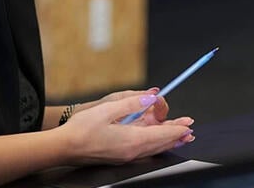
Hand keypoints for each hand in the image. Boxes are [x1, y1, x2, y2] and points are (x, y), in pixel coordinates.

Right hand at [61, 94, 193, 164]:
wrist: (64, 147)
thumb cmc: (82, 128)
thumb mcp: (108, 108)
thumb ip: (132, 103)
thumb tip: (151, 97)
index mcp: (131, 140)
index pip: (161, 134)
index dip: (176, 128)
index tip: (188, 124)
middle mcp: (131, 151)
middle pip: (160, 144)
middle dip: (176, 136)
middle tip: (190, 131)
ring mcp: (125, 156)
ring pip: (153, 149)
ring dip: (167, 142)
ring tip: (179, 138)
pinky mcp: (118, 156)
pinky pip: (143, 151)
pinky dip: (155, 145)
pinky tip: (156, 142)